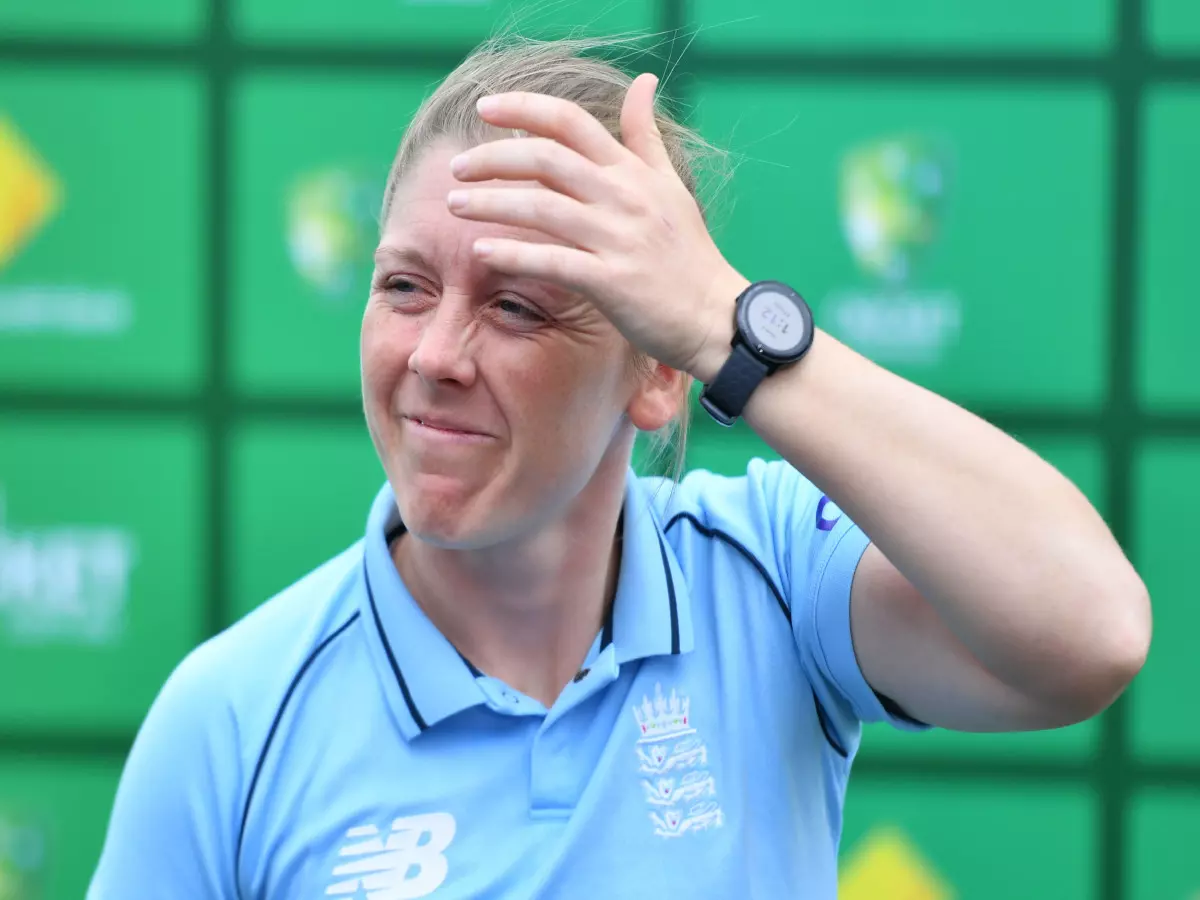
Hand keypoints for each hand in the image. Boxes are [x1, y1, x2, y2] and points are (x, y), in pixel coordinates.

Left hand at [445, 73, 748, 377]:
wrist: (715, 316)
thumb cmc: (688, 254)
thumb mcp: (671, 186)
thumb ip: (646, 136)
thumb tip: (643, 81)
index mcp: (632, 172)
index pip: (571, 123)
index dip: (523, 109)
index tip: (484, 108)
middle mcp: (624, 197)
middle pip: (546, 160)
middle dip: (492, 159)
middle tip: (457, 169)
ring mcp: (618, 239)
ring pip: (542, 208)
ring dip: (490, 203)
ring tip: (452, 204)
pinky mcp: (612, 283)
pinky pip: (552, 262)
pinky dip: (513, 254)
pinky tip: (482, 251)